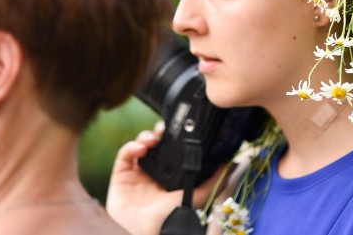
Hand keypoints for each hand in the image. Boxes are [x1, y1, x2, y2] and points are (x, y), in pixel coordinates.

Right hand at [106, 124, 225, 234]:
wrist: (146, 231)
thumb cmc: (171, 218)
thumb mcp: (197, 196)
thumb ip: (214, 181)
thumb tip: (231, 164)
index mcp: (170, 175)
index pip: (172, 149)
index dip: (174, 137)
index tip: (180, 129)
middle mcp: (154, 172)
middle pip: (155, 143)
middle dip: (159, 132)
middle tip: (164, 130)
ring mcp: (137, 173)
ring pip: (140, 144)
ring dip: (145, 136)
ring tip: (152, 139)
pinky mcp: (121, 175)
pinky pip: (124, 154)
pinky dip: (131, 146)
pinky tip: (141, 149)